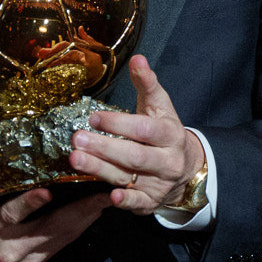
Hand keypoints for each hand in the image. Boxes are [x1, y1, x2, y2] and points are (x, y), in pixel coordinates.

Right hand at [0, 169, 113, 261]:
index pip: (10, 217)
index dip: (29, 205)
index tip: (48, 190)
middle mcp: (10, 249)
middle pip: (50, 230)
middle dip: (79, 211)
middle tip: (104, 193)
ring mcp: (24, 260)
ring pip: (61, 239)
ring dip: (86, 220)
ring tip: (108, 200)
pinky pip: (61, 246)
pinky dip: (79, 230)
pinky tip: (94, 214)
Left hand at [68, 55, 207, 215]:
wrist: (186, 166)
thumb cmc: (165, 132)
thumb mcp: (160, 106)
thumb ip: (147, 83)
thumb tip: (137, 58)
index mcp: (170, 134)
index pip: (144, 129)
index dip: (119, 124)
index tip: (94, 118)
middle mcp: (167, 160)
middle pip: (134, 155)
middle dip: (105, 147)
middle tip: (77, 139)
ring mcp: (159, 182)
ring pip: (128, 177)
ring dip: (100, 169)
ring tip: (75, 159)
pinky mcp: (151, 201)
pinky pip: (139, 203)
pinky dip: (125, 201)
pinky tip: (110, 196)